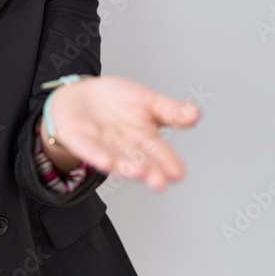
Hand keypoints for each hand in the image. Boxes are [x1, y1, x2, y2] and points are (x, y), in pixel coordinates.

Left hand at [46, 75, 200, 191]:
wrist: (81, 93)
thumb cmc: (117, 101)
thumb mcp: (148, 100)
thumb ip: (171, 110)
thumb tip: (196, 114)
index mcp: (145, 139)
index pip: (161, 154)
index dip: (169, 164)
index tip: (177, 174)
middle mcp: (125, 147)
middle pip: (140, 161)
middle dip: (149, 172)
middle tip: (159, 182)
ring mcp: (102, 145)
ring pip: (116, 159)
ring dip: (126, 166)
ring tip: (137, 172)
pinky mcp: (79, 139)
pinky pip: (88, 149)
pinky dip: (97, 155)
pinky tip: (106, 161)